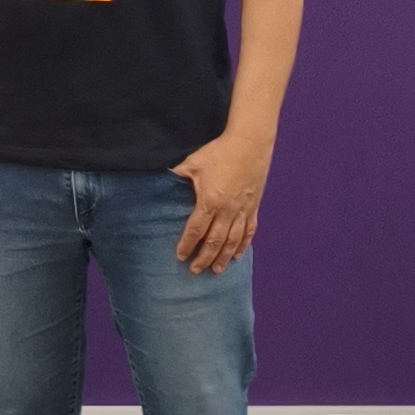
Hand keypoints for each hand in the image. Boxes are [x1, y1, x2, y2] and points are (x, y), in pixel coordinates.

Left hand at [170, 128, 270, 271]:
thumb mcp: (193, 162)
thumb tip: (161, 180)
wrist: (250, 143)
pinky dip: (243, 245)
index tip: (181, 256)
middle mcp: (227, 210)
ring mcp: (242, 210)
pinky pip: (248, 231)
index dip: (187, 245)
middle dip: (204, 258)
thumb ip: (178, 175)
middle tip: (196, 270)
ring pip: (232, 241)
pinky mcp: (253, 206)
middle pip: (215, 241)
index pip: (196, 230)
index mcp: (210, 201)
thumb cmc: (219, 151)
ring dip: (223, 257)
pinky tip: (237, 255)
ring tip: (216, 270)